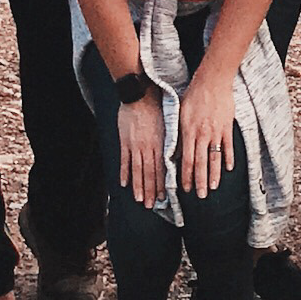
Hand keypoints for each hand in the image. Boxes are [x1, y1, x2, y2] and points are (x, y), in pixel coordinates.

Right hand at [117, 92, 165, 207]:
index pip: (162, 169)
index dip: (162, 185)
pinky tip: (124, 184)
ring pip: (137, 170)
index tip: (164, 197)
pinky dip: (124, 173)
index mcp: (161, 143)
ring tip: (139, 200)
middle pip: (149, 173)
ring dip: (138, 186)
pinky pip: (124, 160)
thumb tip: (176, 156)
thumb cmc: (157, 107)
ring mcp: (135, 145)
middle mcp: (148, 147)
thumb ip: (171, 141)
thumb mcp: (169, 124)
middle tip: (151, 205)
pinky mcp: (124, 141)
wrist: (140, 94)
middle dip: (150, 191)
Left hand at [177, 64, 236, 198]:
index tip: (186, 188)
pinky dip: (228, 158)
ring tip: (213, 187)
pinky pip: (228, 146)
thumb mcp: (180, 113)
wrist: (212, 80)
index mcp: (189, 131)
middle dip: (200, 181)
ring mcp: (216, 132)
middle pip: (201, 163)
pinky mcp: (227, 127)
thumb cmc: (194, 95)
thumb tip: (174, 150)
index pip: (186, 160)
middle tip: (201, 196)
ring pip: (215, 158)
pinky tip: (228, 169)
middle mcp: (202, 134)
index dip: (186, 176)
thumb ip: (179, 132)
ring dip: (214, 175)